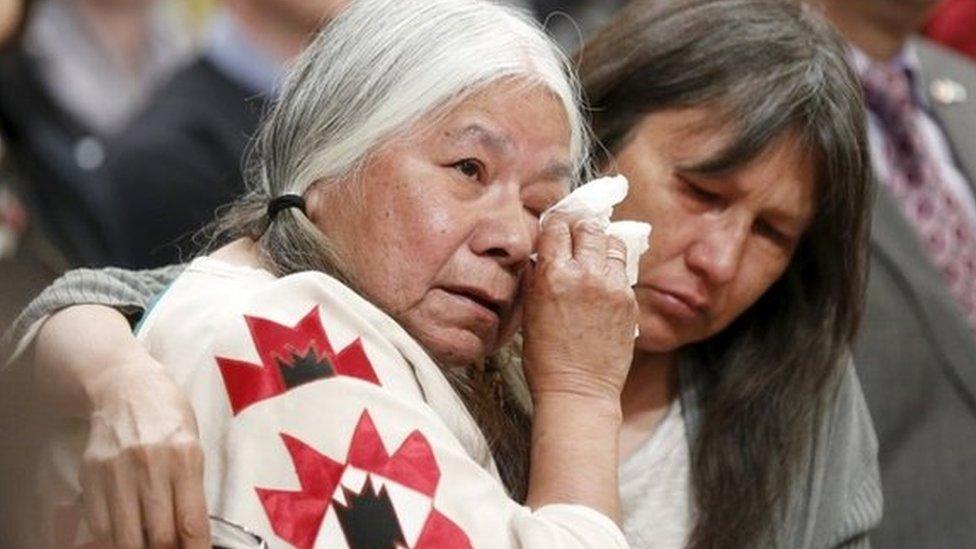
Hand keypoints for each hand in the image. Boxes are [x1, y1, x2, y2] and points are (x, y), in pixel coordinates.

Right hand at [80, 359, 209, 548]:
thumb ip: (191, 490)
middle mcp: (151, 465)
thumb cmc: (168, 416)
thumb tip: (190, 536)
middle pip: (158, 536)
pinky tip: (125, 536)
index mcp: (186, 457)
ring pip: (127, 537)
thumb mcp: (193, 445)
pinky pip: (100, 526)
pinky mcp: (91, 476)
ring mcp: (118, 471)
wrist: (125, 387)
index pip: (191, 522)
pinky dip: (114, 540)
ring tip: (149, 545)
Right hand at [521, 217, 637, 403]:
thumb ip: (536, 277)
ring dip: (601, 244)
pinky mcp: (629, 300)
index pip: (557, 227)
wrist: (578, 389)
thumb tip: (540, 255)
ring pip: (612, 242)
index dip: (555, 226)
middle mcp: (585, 274)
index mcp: (554, 274)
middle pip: (588, 227)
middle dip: (579, 229)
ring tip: (593, 256)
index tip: (554, 230)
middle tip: (575, 237)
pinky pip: (622, 270)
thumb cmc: (545, 357)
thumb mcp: (529, 311)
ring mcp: (612, 286)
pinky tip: (603, 281)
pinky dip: (612, 269)